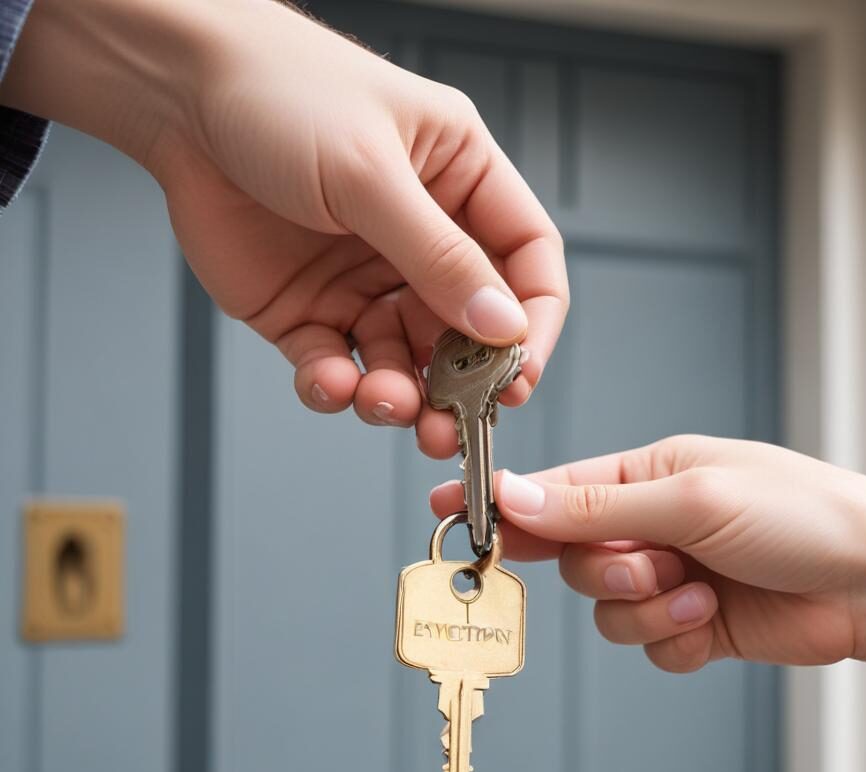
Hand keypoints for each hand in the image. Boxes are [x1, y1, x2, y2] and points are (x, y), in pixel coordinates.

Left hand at [1, 0, 567, 455]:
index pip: (526, 262)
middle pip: (467, 331)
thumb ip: (438, 256)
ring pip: (404, 362)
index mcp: (460, 184)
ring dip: (400, 395)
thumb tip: (503, 326)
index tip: (518, 374)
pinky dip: (336, 387)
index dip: (532, 322)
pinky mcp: (310, 313)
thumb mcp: (370, 171)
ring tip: (384, 402)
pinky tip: (330, 382)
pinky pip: (337, 367)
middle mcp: (420, 239)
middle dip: (462, 383)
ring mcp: (365, 281)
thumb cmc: (280, 94)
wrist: (174, 97)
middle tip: (453, 424)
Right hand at [431, 435, 865, 704]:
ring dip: (645, 608)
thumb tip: (515, 494)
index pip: (553, 488)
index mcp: (645, 473)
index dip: (502, 504)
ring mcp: (669, 576)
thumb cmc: (801, 513)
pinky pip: (645, 644)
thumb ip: (595, 504)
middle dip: (606, 570)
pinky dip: (672, 638)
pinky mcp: (691, 623)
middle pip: (572, 559)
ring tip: (698, 592)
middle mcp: (649, 524)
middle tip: (652, 564)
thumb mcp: (690, 496)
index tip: (449, 511)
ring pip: (604, 609)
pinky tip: (712, 619)